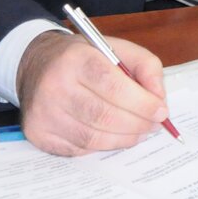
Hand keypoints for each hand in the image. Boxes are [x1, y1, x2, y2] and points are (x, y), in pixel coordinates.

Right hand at [15, 30, 168, 155]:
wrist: (37, 64)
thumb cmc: (83, 57)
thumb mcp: (115, 48)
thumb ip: (145, 65)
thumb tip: (159, 98)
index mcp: (75, 59)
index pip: (113, 86)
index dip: (141, 103)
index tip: (160, 111)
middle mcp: (54, 85)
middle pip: (104, 116)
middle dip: (137, 124)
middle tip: (153, 125)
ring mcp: (43, 112)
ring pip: (93, 138)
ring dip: (123, 139)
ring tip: (138, 132)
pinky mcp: (37, 133)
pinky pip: (78, 149)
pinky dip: (101, 146)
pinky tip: (111, 135)